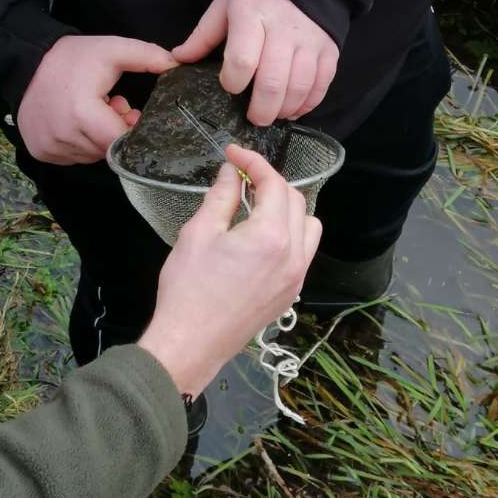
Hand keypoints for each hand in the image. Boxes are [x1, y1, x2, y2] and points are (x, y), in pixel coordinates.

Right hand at [17, 35, 175, 164]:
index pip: (122, 140)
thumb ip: (148, 57)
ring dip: (97, 138)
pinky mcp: (40, 152)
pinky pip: (72, 157)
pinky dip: (79, 143)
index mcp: (83, 114)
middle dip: (115, 131)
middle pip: (108, 150)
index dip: (130, 128)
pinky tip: (74, 121)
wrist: (26, 64)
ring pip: (91, 156)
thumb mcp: (112, 49)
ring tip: (92, 111)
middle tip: (112, 106)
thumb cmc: (73, 57)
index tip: (129, 112)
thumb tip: (178, 67)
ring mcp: (49, 148)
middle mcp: (64, 137)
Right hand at [138, 145, 321, 396]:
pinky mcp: (290, 294)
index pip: (274, 184)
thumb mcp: (199, 233)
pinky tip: (261, 235)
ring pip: (308, 226)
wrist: (190, 344)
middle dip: (270, 182)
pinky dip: (291, 233)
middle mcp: (294, 256)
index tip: (233, 153)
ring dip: (287, 208)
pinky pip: (303, 252)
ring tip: (256, 205)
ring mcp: (296, 277)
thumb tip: (233, 172)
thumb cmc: (188, 289)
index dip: (254, 161)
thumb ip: (221, 196)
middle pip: (296, 200)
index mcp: (271, 236)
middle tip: (240, 176)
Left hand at [173, 0, 338, 125]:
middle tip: (253, 118)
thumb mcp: (225, 4)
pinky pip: (321, 83)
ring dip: (284, 109)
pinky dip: (308, 103)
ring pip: (299, 86)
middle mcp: (283, 28)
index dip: (233, 81)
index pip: (242, 60)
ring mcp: (310, 40)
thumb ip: (203, 35)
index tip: (229, 86)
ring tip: (272, 116)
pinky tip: (293, 110)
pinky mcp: (329, 48)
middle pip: (272, 81)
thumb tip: (178, 60)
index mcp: (251, 15)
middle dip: (261, 108)